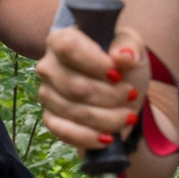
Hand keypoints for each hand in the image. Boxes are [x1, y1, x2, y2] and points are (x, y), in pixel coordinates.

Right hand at [37, 21, 148, 151]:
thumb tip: (123, 57)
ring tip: (128, 116)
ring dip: (106, 118)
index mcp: (62, 40)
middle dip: (110, 95)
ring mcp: (47, 93)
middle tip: (131, 95)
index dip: (94, 63)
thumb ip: (129, 46)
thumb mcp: (132, 48)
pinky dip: (88, 137)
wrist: (121, 93)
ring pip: (74, 111)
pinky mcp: (50, 118)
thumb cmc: (122, 64)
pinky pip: (63, 132)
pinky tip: (107, 137)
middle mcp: (48, 66)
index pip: (68, 47)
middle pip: (75, 85)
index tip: (117, 74)